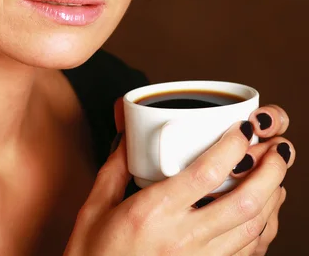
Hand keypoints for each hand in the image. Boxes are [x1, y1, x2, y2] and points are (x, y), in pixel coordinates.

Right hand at [63, 100, 294, 255]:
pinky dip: (265, 228)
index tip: (242, 128)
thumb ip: (116, 167)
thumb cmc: (93, 253)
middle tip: (277, 149)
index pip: (204, 174)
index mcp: (152, 213)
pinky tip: (265, 211)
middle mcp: (181, 238)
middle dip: (270, 171)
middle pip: (244, 203)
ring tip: (277, 174)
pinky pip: (248, 252)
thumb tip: (130, 135)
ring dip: (273, 198)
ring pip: (254, 229)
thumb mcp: (95, 206)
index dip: (232, 147)